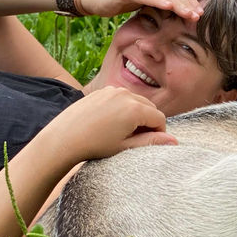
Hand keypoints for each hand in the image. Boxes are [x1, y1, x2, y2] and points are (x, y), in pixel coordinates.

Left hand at [42, 87, 177, 163]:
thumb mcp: (125, 147)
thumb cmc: (94, 145)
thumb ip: (151, 142)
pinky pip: (122, 97)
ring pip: (137, 101)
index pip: (160, 119)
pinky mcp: (102, 90)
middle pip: (150, 108)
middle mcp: (126, 94)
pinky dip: (123, 107)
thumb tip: (174, 141)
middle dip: (148, 122)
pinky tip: (110, 122)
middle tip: (135, 139)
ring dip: (137, 114)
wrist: (63, 138)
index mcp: (135, 109)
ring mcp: (113, 90)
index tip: (147, 144)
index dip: (158, 133)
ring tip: (122, 131)